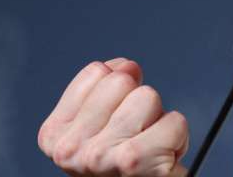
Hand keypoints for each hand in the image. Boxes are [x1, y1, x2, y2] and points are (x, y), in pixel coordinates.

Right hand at [38, 58, 189, 176]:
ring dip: (159, 120)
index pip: (97, 71)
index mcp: (53, 134)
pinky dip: (178, 137)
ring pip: (148, 96)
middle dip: (140, 103)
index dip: (120, 89)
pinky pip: (174, 122)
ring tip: (149, 148)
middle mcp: (68, 148)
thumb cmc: (124, 167)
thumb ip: (106, 89)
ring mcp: (97, 156)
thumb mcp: (100, 126)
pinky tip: (163, 160)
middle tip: (136, 137)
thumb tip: (127, 66)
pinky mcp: (132, 162)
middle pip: (122, 80)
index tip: (116, 121)